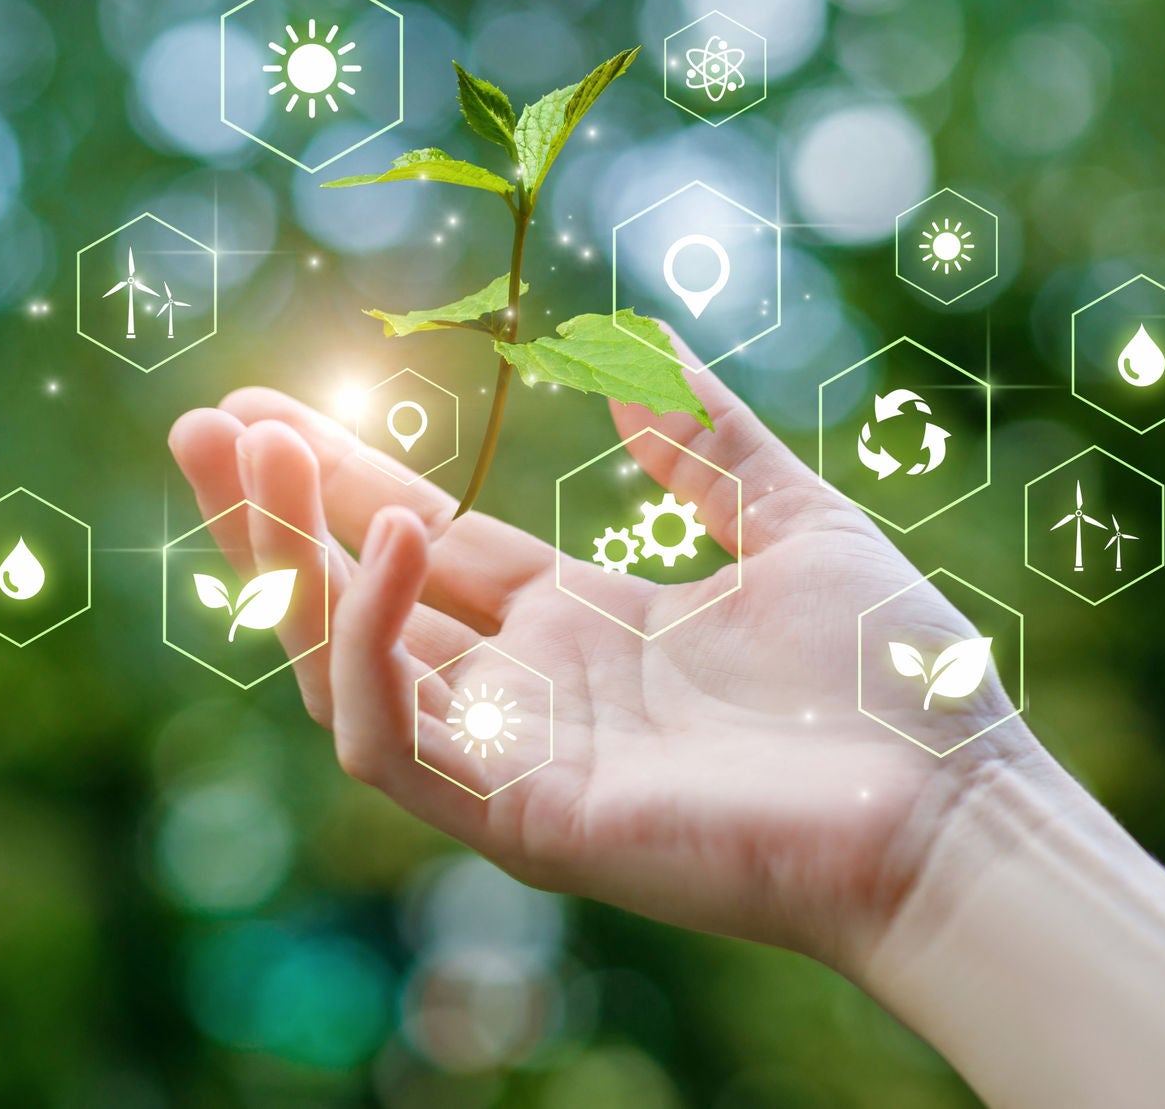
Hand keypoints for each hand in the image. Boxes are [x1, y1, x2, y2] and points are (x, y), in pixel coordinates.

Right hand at [167, 353, 1048, 973]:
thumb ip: (708, 442)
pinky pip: (399, 741)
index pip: (424, 542)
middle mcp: (528, 689)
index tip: (267, 404)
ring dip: (289, 567)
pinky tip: (395, 541)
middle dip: (273, 516)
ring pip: (347, 669)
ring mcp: (517, 757)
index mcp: (578, 623)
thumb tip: (641, 348)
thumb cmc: (894, 682)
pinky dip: (371, 646)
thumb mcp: (797, 521)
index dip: (343, 479)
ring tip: (258, 455)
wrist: (958, 806)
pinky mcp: (525, 817)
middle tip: (205, 423)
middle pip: (358, 597)